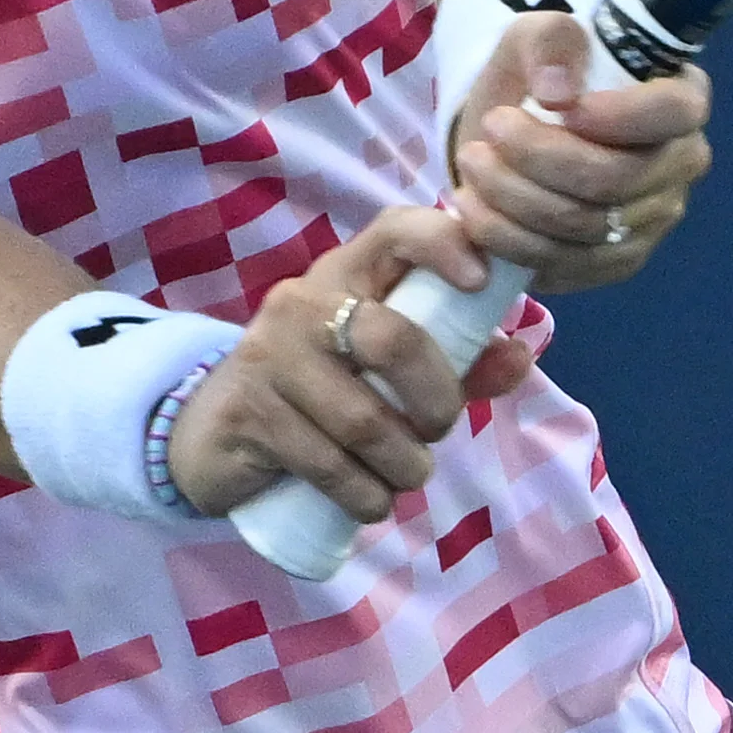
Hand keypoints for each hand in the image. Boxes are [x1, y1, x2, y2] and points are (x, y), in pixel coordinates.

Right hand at [166, 203, 534, 524]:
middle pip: (394, 341)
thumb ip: (457, 363)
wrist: (212, 435)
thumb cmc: (319, 394)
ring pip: (365, 421)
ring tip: (403, 478)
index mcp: (345, 276)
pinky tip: (370, 501)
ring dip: (404, 467)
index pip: (394, 230)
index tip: (478, 283)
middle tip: (436, 431)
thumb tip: (520, 357)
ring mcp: (268, 354)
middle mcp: (301, 302)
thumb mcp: (385, 371)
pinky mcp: (247, 411)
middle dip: (437, 403)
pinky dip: (365, 496)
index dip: (443, 244)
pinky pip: (328, 464)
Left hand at [446, 15, 711, 289]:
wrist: (514, 135)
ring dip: (513, 196)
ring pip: (583, 225)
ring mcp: (653, 220)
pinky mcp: (616, 262)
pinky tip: (474, 208)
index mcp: (679, 98)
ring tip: (471, 164)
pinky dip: (508, 239)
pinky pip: (564, 263)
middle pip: (616, 178)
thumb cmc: (539, 78)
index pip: (672, 112)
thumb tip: (556, 91)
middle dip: (540, 157)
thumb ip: (550, 43)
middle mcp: (680, 164)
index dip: (619, 116)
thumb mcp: (535, 37)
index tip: (559, 107)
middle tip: (490, 128)